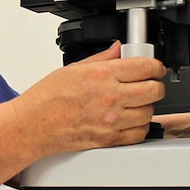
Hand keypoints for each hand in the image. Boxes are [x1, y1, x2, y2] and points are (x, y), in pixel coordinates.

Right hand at [11, 41, 165, 157]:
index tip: (155, 67)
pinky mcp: (109, 139)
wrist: (34, 125)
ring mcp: (111, 120)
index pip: (145, 67)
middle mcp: (109, 97)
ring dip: (147, 107)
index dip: (155, 66)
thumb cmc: (46, 98)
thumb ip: (101, 58)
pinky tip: (131, 120)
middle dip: (156, 85)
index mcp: (101, 75)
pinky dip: (140, 127)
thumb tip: (117, 50)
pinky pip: (139, 133)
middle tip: (150, 84)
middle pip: (154, 90)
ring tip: (136, 103)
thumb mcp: (73, 68)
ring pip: (149, 113)